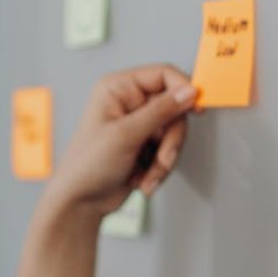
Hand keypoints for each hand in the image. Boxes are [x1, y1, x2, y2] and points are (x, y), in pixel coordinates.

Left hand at [45, 63, 196, 216]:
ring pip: (174, 133)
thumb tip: (189, 91)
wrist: (81, 202)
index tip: (196, 108)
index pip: (163, 74)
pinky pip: (168, 150)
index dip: (183, 88)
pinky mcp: (145, 145)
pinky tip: (142, 181)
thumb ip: (160, 111)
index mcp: (118, 88)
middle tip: (162, 159)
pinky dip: (159, 169)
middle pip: (175, 107)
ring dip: (164, 159)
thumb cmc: (88, 165)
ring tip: (147, 176)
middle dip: (170, 140)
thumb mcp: (126, 134)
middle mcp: (130, 102)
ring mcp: (139, 124)